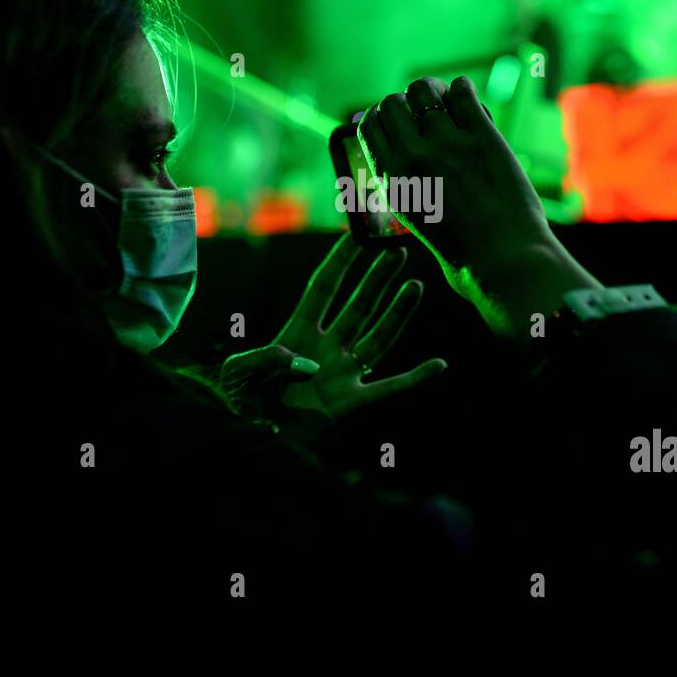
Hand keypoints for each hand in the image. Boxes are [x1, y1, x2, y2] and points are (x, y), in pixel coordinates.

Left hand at [220, 233, 446, 423]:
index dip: (339, 262)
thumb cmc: (237, 403)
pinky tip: (439, 365)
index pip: (323, 289)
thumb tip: (307, 365)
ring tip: (415, 286)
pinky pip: (387, 389)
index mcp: (295, 333)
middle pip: (356, 307)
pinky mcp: (348, 404)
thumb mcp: (237, 373)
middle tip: (396, 251)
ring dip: (397, 314)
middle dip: (375, 279)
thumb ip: (266, 359)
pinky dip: (415, 379)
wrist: (247, 441)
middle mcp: (324, 349)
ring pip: (376, 339)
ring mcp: (339, 375)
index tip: (357, 235)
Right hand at [356, 77, 602, 338]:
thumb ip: (409, 186)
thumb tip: (406, 157)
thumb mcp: (419, 219)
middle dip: (405, 101)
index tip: (397, 117)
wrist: (504, 261)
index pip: (370, 127)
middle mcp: (412, 158)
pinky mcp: (482, 138)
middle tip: (424, 108)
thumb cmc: (465, 252)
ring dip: (433, 90)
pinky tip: (468, 97)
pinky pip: (463, 93)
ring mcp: (447, 145)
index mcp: (392, 181)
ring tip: (445, 98)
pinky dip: (463, 90)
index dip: (382, 116)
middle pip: (393, 104)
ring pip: (424, 90)